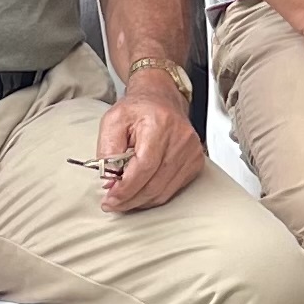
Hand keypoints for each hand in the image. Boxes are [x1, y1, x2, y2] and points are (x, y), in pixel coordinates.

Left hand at [93, 85, 205, 212]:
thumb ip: (108, 151)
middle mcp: (180, 138)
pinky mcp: (195, 162)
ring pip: (164, 191)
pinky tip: (140, 193)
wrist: (160, 99)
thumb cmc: (137, 110)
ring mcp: (191, 151)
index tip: (110, 199)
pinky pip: (173, 190)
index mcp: (160, 124)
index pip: (145, 166)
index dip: (126, 188)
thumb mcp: (113, 121)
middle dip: (130, 199)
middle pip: (155, 183)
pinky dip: (154, 196)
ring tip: (123, 200)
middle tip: (113, 204)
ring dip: (141, 201)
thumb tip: (110, 181)